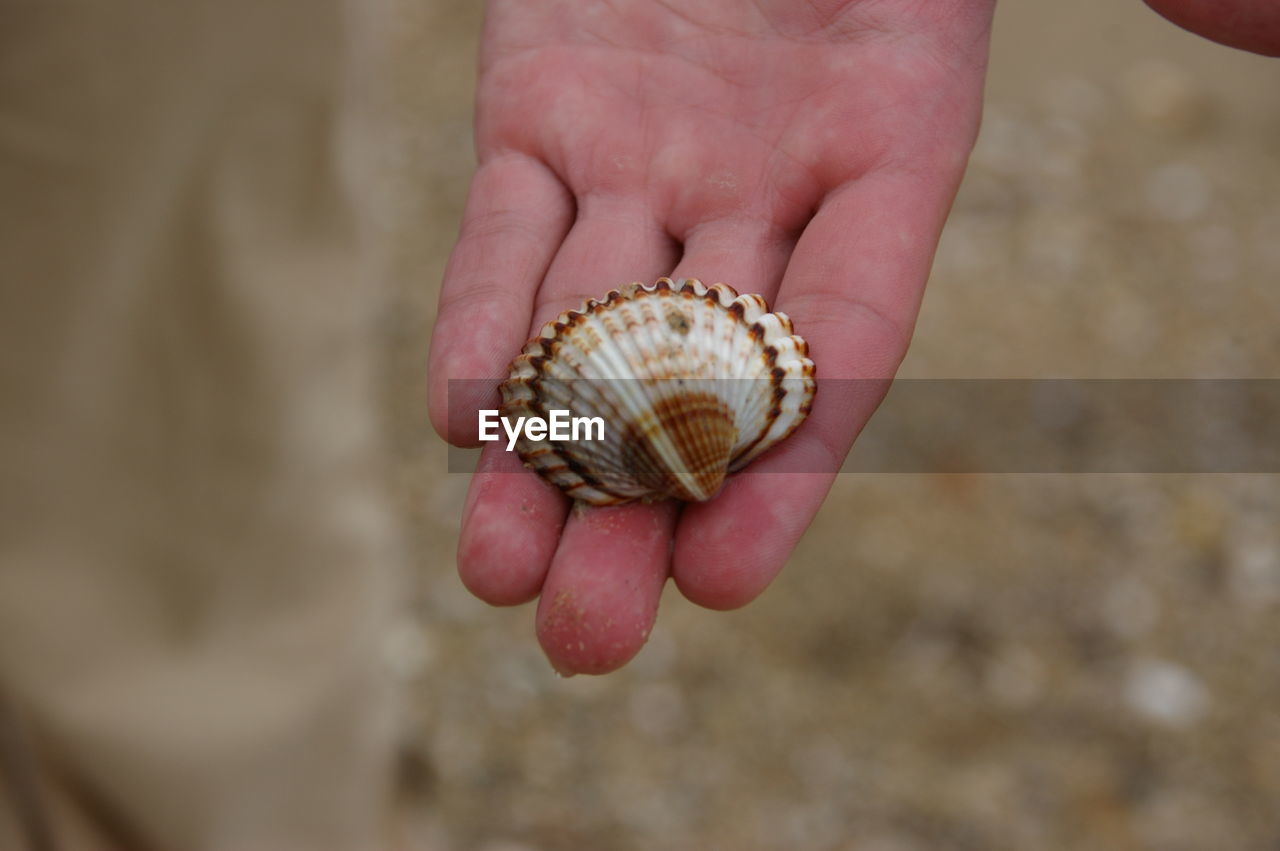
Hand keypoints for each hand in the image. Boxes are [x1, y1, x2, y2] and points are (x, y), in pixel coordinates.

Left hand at [428, 0, 993, 673]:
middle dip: (642, 508)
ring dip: (542, 457)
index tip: (721, 581)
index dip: (785, 465)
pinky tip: (458, 418)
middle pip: (703, 375)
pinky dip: (483, 316)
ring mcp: (650, 154)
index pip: (844, 343)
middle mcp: (766, 184)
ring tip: (499, 577)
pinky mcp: (542, 108)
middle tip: (588, 642)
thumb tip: (1262, 17)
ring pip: (589, 330)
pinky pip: (508, 229)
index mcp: (897, 152)